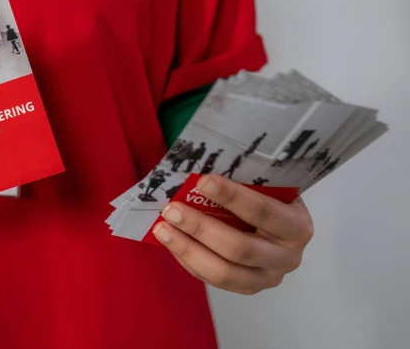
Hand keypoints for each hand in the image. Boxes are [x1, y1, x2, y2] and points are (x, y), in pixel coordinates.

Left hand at [152, 174, 313, 294]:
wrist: (279, 223)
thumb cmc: (267, 198)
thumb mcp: (266, 186)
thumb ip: (243, 180)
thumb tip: (199, 171)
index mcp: (297, 225)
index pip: (262, 211)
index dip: (231, 197)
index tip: (202, 182)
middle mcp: (287, 257)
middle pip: (239, 248)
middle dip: (200, 228)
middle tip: (171, 210)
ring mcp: (268, 277)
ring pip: (223, 272)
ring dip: (188, 249)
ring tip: (162, 229)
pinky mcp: (248, 287)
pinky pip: (212, 280)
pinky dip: (188, 260)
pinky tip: (171, 242)